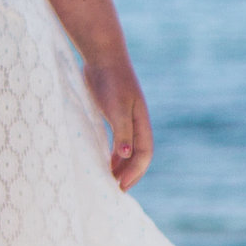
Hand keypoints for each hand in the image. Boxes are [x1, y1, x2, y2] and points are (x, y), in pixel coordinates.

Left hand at [84, 60, 152, 189]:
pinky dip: (113, 152)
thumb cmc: (110, 81)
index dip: (135, 172)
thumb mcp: (116, 108)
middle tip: (116, 189)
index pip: (144, 154)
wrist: (102, 56)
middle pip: (138, 154)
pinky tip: (103, 158)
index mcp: (141, 122)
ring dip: (121, 164)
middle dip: (130, 173)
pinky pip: (117, 139)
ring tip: (110, 179)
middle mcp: (136, 122)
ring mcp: (125, 117)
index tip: (120, 187)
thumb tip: (126, 156)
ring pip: (127, 148)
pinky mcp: (113, 112)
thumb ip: (121, 132)